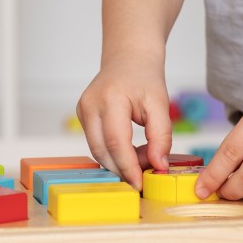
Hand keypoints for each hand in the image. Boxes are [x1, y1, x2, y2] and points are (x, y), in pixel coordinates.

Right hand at [76, 54, 173, 191]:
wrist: (129, 58)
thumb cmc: (145, 78)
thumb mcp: (160, 104)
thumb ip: (161, 136)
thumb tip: (159, 166)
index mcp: (111, 98)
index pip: (117, 143)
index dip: (129, 167)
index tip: (141, 185)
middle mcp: (90, 105)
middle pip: (103, 151)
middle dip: (124, 167)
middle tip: (147, 169)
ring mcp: (82, 110)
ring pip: (97, 150)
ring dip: (119, 161)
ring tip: (142, 154)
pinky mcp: (81, 116)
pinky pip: (96, 143)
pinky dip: (113, 152)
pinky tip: (131, 147)